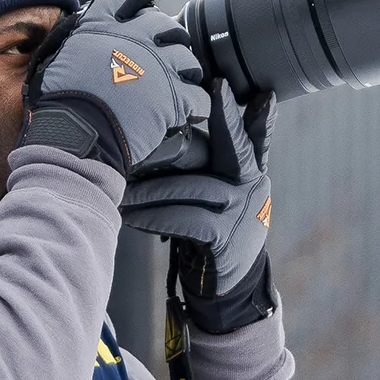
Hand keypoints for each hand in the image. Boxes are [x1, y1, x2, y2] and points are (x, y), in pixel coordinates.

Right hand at [21, 0, 211, 175]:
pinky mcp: (174, 98)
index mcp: (103, 24)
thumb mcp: (58, 56)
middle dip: (172, 39)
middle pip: (168, 26)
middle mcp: (135, 37)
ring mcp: (158, 66)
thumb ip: (81, 40)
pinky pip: (198, 97)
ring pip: (189, 61)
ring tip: (179, 86)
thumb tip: (88, 37)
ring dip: (186, 72)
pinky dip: (196, 105)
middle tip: (167, 55)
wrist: (75, 137)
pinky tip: (188, 112)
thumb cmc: (59, 102)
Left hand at [121, 80, 276, 330]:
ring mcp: (242, 213)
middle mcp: (253, 188)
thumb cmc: (211, 235)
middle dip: (224, 119)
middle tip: (211, 93)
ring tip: (122, 186)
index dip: (258, 115)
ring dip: (152, 188)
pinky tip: (132, 216)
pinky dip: (154, 216)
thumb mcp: (215, 199)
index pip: (256, 138)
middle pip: (236, 147)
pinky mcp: (225, 239)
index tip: (256, 90)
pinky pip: (184, 218)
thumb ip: (206, 170)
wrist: (226, 290)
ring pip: (194, 186)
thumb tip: (165, 135)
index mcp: (251, 174)